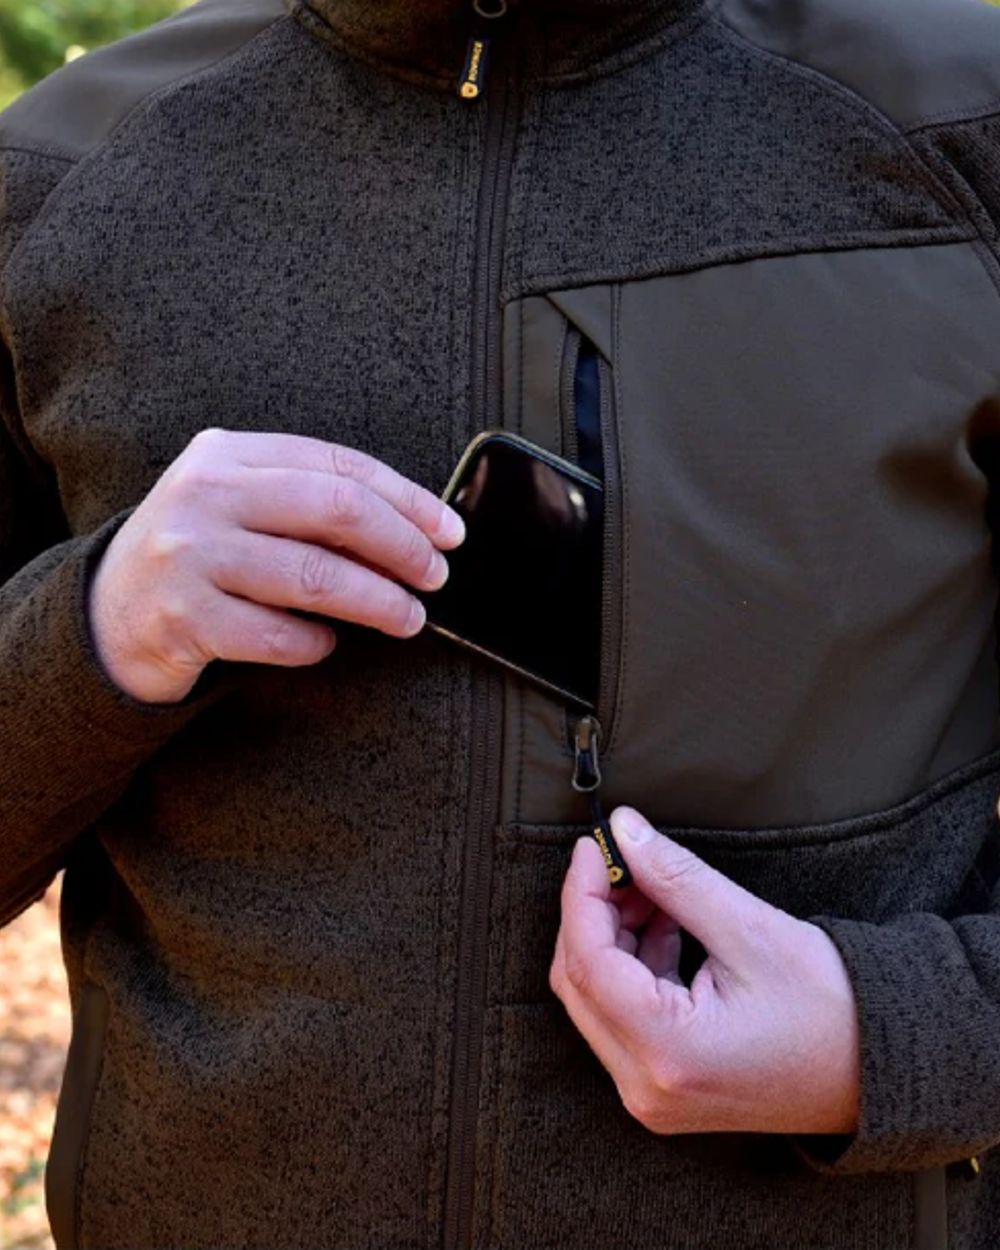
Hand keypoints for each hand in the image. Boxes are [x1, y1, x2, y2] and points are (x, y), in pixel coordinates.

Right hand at [88, 428, 464, 703]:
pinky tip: (325, 643)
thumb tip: (418, 527)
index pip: (339, 465)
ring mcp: (189, 555)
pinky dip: (317, 644)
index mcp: (227, 454)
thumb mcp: (241, 505)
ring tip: (408, 619)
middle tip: (435, 577)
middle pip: (336, 510)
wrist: (109, 612)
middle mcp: (204, 494)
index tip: (450, 532)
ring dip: (379, 602)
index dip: (408, 499)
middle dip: (403, 546)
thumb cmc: (201, 554)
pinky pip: (279, 636)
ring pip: (316, 577)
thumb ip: (309, 501)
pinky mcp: (183, 618)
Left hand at [549, 807, 860, 1136]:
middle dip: (593, 913)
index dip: (582, 893)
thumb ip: (676, 878)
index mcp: (667, 1052)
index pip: (588, 961)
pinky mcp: (664, 1088)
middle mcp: (646, 1087)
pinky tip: (665, 923)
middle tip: (620, 859)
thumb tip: (624, 831)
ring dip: (612, 935)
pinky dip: (632, 964)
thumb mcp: (750, 929)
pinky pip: (621, 1017)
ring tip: (652, 886)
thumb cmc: (832, 1008)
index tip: (594, 844)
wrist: (883, 1071)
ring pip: (595, 999)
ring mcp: (652, 1095)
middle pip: (579, 983)